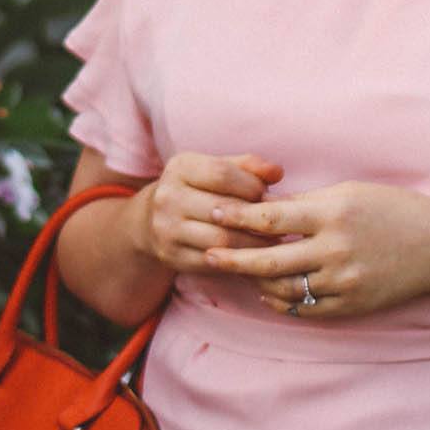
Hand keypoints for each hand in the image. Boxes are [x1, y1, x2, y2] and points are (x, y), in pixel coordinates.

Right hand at [137, 151, 286, 278]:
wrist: (151, 221)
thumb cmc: (197, 189)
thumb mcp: (215, 168)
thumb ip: (247, 167)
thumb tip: (277, 172)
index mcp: (179, 168)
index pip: (221, 173)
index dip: (251, 185)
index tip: (266, 195)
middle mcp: (167, 197)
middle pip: (223, 210)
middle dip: (256, 217)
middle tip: (278, 223)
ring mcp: (167, 229)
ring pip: (222, 240)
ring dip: (253, 243)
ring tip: (272, 241)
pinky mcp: (173, 256)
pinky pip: (214, 262)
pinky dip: (239, 261)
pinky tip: (254, 256)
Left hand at [194, 180, 429, 320]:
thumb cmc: (392, 210)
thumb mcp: (349, 194)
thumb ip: (307, 204)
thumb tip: (264, 208)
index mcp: (332, 214)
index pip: (271, 219)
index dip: (237, 218)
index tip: (212, 213)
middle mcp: (335, 250)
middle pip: (269, 261)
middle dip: (233, 258)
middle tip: (206, 254)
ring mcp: (343, 282)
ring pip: (284, 289)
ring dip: (257, 283)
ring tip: (241, 273)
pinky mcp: (351, 305)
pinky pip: (305, 309)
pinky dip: (283, 302)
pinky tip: (270, 293)